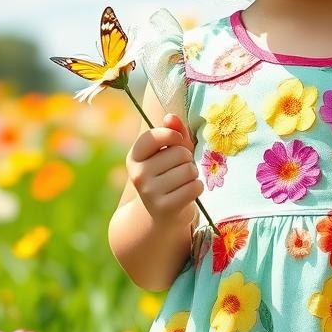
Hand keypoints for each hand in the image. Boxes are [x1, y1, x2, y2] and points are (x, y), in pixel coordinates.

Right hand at [125, 112, 202, 229]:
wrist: (161, 214)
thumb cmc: (168, 174)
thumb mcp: (169, 151)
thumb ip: (172, 131)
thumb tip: (170, 116)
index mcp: (134, 157)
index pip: (155, 136)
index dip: (173, 135)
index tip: (176, 141)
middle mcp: (138, 174)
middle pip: (179, 153)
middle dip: (187, 159)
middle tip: (179, 169)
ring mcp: (150, 192)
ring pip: (189, 170)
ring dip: (193, 174)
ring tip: (183, 181)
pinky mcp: (165, 207)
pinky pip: (195, 187)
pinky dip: (197, 188)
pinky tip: (187, 192)